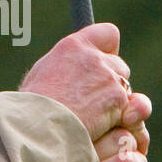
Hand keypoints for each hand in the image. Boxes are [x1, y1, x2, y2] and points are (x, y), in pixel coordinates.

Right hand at [18, 23, 130, 141]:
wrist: (40, 128)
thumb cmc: (34, 106)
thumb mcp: (43, 74)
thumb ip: (66, 63)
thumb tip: (74, 64)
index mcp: (73, 46)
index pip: (108, 34)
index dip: (109, 50)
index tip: (104, 61)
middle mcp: (94, 58)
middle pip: (119, 65)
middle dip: (112, 82)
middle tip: (93, 100)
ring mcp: (108, 78)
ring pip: (125, 89)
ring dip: (114, 103)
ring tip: (89, 118)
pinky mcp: (118, 99)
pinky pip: (126, 109)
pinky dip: (117, 119)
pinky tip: (96, 127)